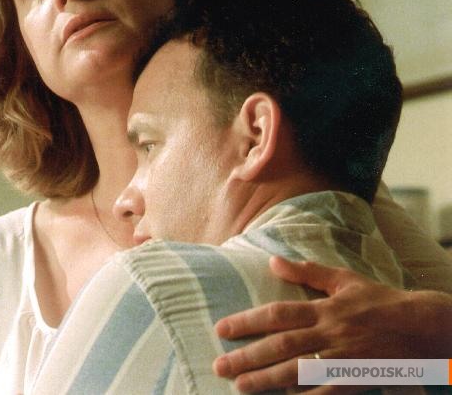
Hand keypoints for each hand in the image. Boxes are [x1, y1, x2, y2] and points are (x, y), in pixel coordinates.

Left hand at [211, 255, 451, 393]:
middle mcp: (330, 334)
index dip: (247, 321)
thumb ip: (307, 272)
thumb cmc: (380, 301)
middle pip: (282, 346)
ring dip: (266, 380)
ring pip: (298, 372)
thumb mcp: (344, 279)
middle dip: (248, 356)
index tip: (222, 329)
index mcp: (324, 308)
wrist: (423, 328)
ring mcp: (343, 359)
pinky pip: (324, 393)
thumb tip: (272, 260)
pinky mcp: (356, 381)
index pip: (277, 314)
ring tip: (240, 386)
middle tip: (220, 365)